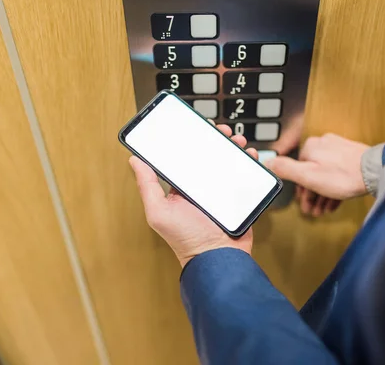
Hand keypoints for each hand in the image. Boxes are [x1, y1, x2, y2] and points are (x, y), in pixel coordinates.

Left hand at [129, 124, 257, 267]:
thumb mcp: (159, 212)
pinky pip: (244, 176)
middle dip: (215, 140)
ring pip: (228, 163)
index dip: (190, 141)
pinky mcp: (238, 199)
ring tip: (237, 140)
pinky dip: (248, 163)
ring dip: (233, 148)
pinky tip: (250, 154)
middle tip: (220, 130)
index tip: (196, 127)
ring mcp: (221, 193)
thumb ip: (147, 186)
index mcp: (181, 189)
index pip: (184, 158)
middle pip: (209, 156)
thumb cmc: (186, 240)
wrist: (218, 258)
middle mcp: (201, 189)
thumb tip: (134, 160)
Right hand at [265, 133, 369, 216]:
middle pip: (312, 173)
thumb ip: (285, 169)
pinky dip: (334, 188)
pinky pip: (338, 173)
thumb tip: (265, 163)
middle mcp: (324, 145)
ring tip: (324, 209)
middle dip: (312, 195)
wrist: (375, 172)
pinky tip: (335, 201)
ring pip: (325, 175)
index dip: (300, 191)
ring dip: (323, 194)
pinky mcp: (351, 155)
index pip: (298, 170)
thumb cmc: (343, 176)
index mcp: (310, 147)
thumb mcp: (307, 176)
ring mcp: (339, 149)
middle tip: (314, 210)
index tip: (304, 204)